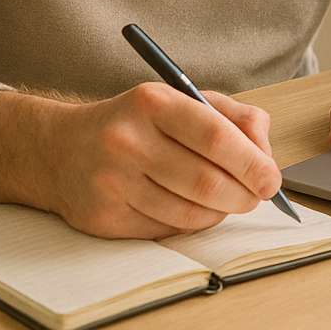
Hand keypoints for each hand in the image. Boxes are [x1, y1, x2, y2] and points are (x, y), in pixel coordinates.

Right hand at [0, 84, 282, 238]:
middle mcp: (128, 140)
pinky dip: (191, 224)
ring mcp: (112, 182)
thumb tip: (266, 154)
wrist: (60, 149)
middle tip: (255, 195)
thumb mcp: (183, 99)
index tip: (271, 179)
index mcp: (152, 102)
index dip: (252, 163)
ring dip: (220, 213)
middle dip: (244, 195)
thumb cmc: (136, 122)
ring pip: (189, 213)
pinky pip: (166, 231)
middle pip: (206, 182)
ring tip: (226, 200)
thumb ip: (234, 118)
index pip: (215, 136)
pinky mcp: (104, 217)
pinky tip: (191, 208)